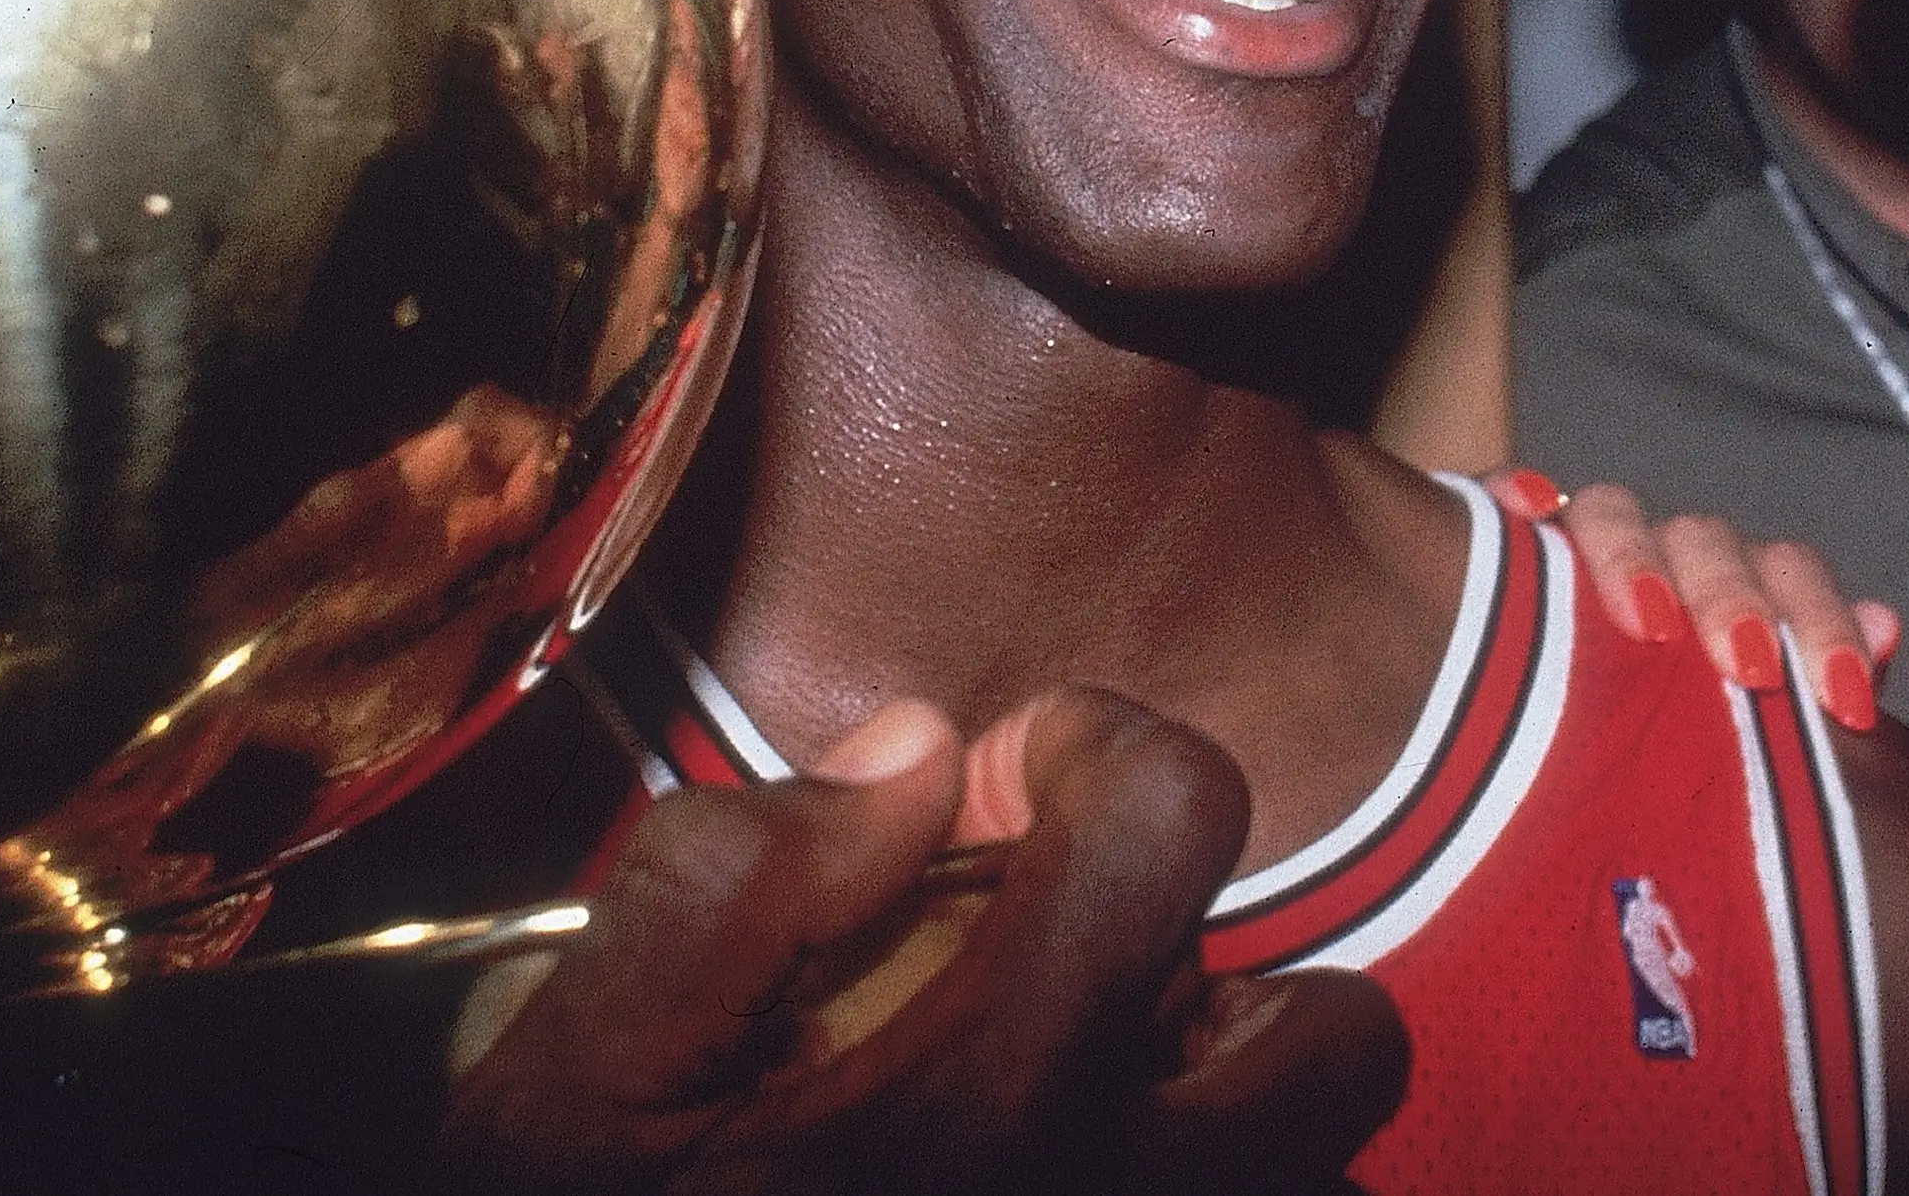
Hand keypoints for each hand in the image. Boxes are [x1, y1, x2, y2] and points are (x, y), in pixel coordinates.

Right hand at [439, 686, 1405, 1193]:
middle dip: (1220, 975)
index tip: (1008, 792)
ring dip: (1234, 1124)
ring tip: (1083, 1128)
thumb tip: (913, 756)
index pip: (1174, 816)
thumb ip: (726, 885)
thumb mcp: (569, 1093)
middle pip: (1339, 1032)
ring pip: (1326, 1181)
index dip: (1093, 755)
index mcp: (988, 1097)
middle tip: (1074, 993)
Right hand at [1490, 469, 1899, 731]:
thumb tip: (1884, 627)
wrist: (1561, 810)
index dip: (1823, 625)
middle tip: (1747, 669)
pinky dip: (1513, 494)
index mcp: (1737, 600)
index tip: (1846, 702)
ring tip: (1647, 621)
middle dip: (1731, 596)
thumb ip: (1823, 686)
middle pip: (1706, 539)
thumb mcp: (1766, 747)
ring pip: (1611, 513)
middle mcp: (1665, 562)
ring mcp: (1581, 552)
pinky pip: (1502, 501)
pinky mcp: (1499, 552)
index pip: (1790, 574)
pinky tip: (1527, 508)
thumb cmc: (1688, 771)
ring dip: (1633, 557)